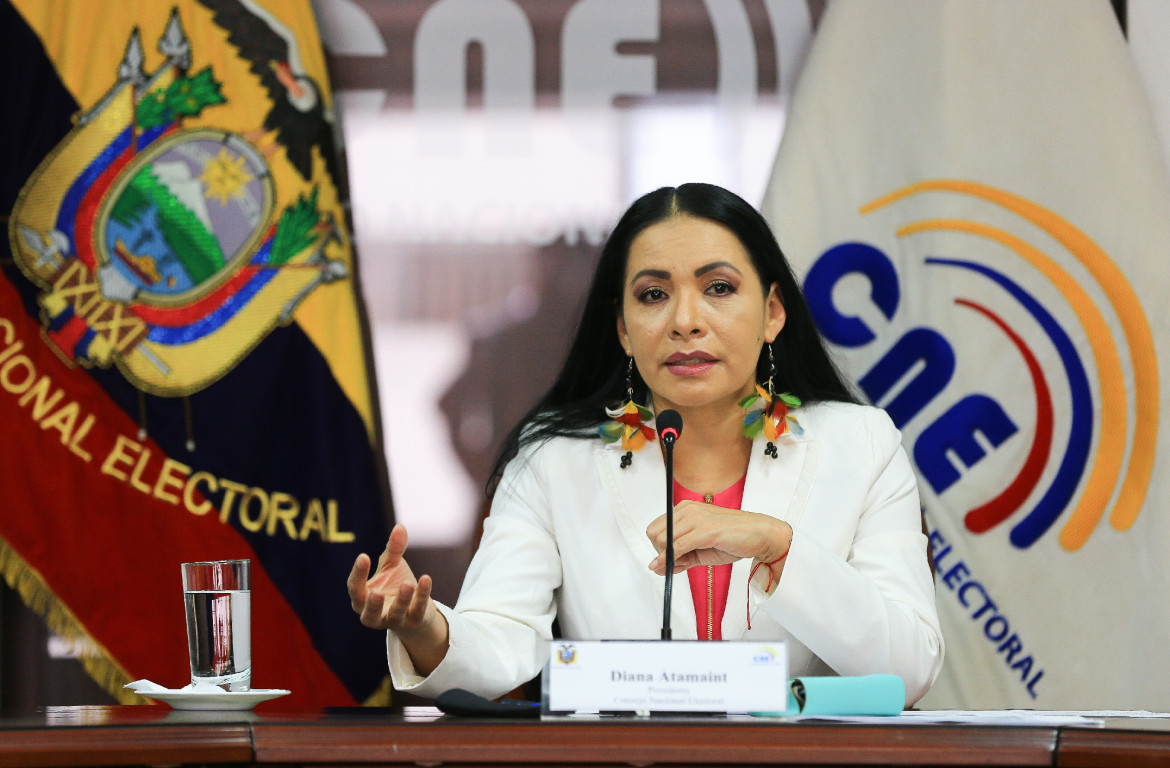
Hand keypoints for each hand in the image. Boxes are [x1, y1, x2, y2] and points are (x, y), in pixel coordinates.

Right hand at [348, 525, 448, 672]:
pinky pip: (418, 611)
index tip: (363, 556)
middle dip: (373, 605)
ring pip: (395, 615)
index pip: (355, 589)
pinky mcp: (414, 621)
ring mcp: (395, 621)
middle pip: (368, 615)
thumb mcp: (392, 566)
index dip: (358, 574)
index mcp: (363, 599)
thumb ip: (394, 549)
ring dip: (402, 600)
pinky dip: (422, 596)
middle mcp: (375, 614)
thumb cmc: (396, 585)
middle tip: (376, 592)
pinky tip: (425, 579)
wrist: (417, 608)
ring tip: (407, 583)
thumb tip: (400, 527)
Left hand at [645, 500, 791, 575]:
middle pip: (654, 533)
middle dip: (659, 553)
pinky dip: (670, 559)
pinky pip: (678, 546)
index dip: (658, 546)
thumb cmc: (733, 540)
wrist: (760, 535)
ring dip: (666, 558)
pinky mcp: (705, 530)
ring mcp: (695, 518)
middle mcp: (688, 510)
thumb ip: (681, 556)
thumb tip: (656, 567)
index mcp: (686, 509)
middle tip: (675, 564)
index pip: (656, 527)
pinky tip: (669, 568)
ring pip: (664, 540)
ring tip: (681, 566)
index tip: (666, 560)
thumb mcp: (701, 550)